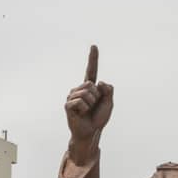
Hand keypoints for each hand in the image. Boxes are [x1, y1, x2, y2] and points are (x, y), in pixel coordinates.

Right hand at [65, 44, 113, 162]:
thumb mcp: (109, 103)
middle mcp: (79, 89)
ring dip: (91, 103)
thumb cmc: (98, 118)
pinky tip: (81, 114)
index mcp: (90, 87)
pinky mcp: (68, 104)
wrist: (91, 132)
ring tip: (87, 111)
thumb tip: (98, 83)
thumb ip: (108, 90)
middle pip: (92, 84)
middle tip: (93, 107)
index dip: (93, 58)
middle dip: (97, 96)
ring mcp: (72, 96)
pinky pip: (80, 101)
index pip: (91, 70)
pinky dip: (85, 108)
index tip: (94, 46)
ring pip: (87, 92)